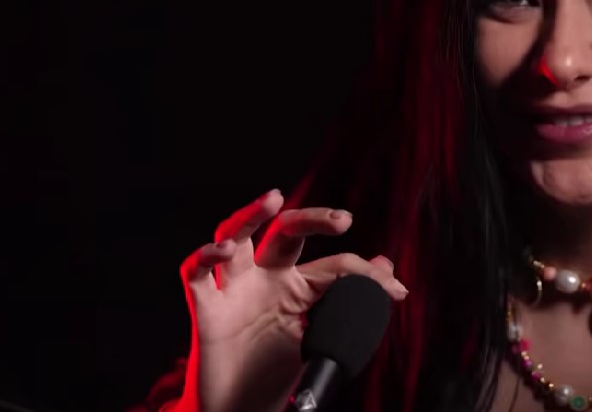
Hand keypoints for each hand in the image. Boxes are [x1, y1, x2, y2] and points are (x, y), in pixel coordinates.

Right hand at [175, 189, 407, 411]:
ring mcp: (235, 289)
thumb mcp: (321, 335)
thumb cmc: (275, 372)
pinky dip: (204, 256)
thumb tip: (387, 265)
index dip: (366, 274)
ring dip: (250, 215)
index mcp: (299, 286)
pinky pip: (195, 273)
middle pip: (285, 232)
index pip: (335, 265)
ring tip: (273, 200)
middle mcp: (267, 278)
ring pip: (236, 235)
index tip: (396, 292)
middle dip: (312, 219)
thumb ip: (350, 302)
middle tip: (342, 221)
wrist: (239, 411)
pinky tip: (222, 251)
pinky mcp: (206, 309)